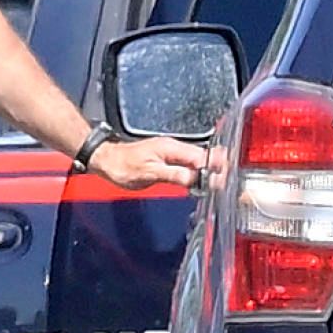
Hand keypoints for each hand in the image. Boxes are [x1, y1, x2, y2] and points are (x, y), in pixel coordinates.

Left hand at [85, 134, 215, 190]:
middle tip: (225, 185)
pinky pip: (189, 164)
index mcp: (172, 148)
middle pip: (205, 157)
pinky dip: (198, 173)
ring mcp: (171, 153)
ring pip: (198, 161)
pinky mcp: (167, 159)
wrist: (106, 160)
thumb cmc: (123, 166)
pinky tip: (201, 182)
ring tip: (218, 185)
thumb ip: (175, 175)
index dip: (216, 169)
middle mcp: (174, 148)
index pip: (203, 157)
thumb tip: (197, 179)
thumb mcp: (150, 174)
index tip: (224, 181)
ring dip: (208, 172)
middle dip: (217, 170)